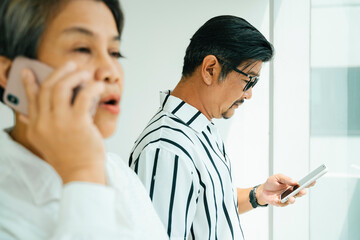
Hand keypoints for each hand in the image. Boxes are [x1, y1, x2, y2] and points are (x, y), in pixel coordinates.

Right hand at [20, 62, 105, 183]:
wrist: (81, 174)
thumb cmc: (70, 158)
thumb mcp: (46, 142)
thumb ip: (38, 126)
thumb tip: (25, 113)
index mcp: (36, 128)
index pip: (31, 100)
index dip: (29, 84)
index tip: (27, 72)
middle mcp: (44, 123)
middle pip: (46, 88)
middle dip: (58, 72)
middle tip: (70, 66)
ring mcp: (60, 122)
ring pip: (62, 87)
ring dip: (74, 76)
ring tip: (85, 74)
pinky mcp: (78, 123)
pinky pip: (84, 96)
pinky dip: (92, 87)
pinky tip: (98, 86)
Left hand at [256, 174, 315, 206]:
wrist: (263, 190)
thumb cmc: (272, 183)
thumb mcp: (277, 177)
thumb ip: (286, 178)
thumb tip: (294, 181)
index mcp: (292, 185)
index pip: (303, 184)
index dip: (309, 183)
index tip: (314, 180)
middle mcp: (292, 192)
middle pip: (300, 192)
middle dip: (302, 191)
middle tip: (303, 190)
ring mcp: (287, 198)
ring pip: (293, 199)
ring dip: (294, 198)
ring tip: (293, 197)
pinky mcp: (282, 203)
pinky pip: (285, 203)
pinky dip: (286, 202)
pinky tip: (288, 199)